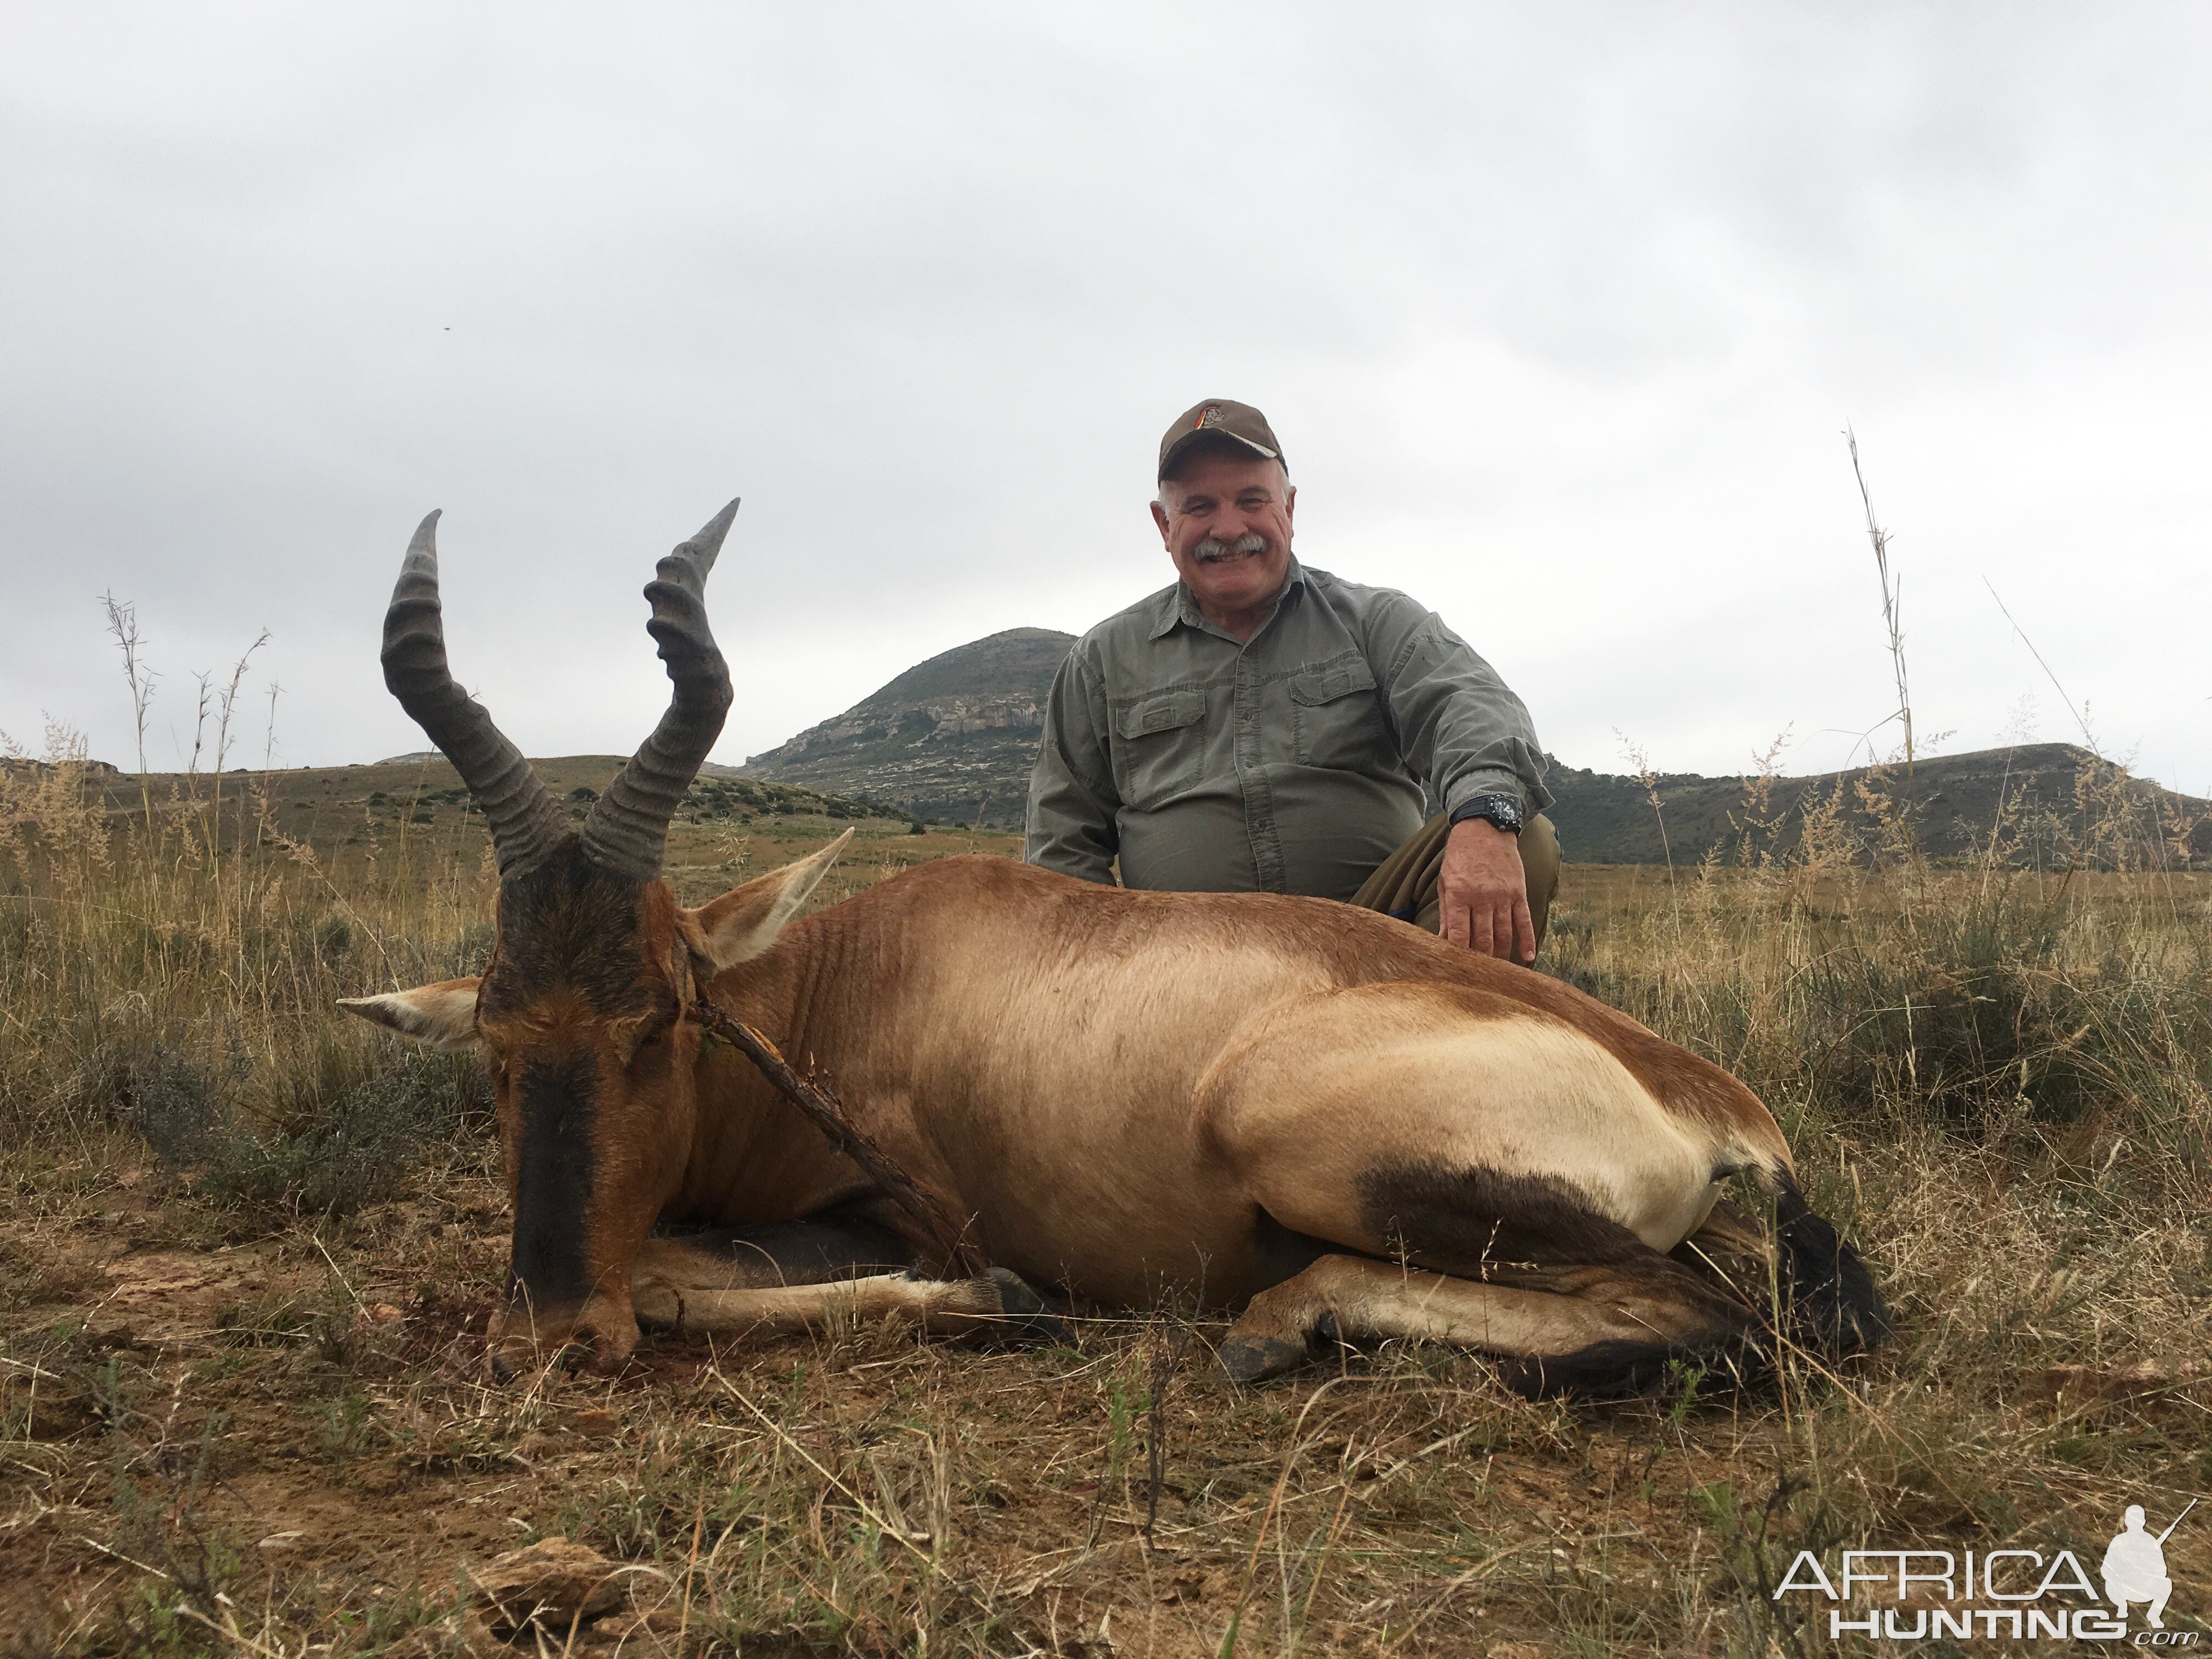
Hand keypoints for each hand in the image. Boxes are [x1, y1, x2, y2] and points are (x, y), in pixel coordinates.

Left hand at [1438, 817, 1534, 961]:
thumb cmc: (1460, 858)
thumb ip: (1446, 913)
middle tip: (1479, 976)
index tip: (1458, 968)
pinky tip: (1528, 957)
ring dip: (1501, 955)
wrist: (1485, 829)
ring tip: (1499, 973)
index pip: (1459, 933)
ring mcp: (1503, 896)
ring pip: (1503, 934)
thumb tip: (1443, 942)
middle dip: (1480, 960)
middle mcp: (1482, 898)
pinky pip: (1524, 921)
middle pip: (1483, 938)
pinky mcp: (1518, 893)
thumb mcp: (1446, 883)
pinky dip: (1527, 941)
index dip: (1459, 954)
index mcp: (1459, 895)